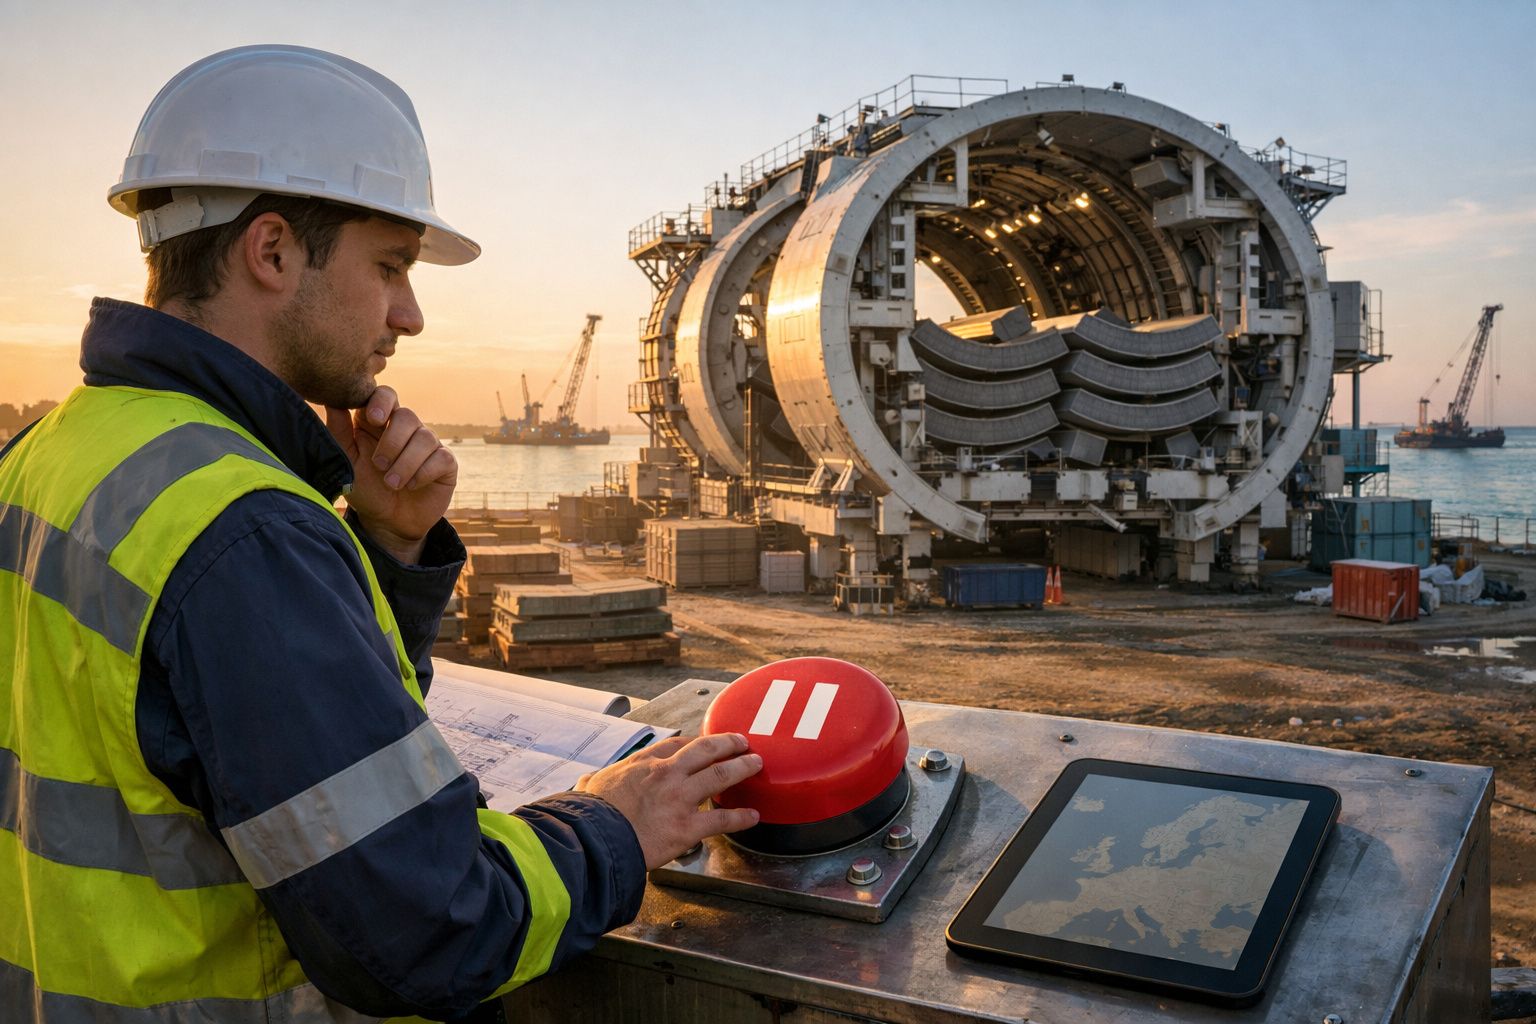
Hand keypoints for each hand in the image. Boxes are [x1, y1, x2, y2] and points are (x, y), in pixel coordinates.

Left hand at [325, 386, 455, 562]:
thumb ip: (339, 432)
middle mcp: (406, 429)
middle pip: (407, 416)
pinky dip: (423, 473)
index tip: (373, 419)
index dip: (382, 402)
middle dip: (392, 441)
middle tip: (378, 464)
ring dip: (405, 463)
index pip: (386, 395)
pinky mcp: (445, 463)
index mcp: (380, 423)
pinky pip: (441, 457)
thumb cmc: (364, 488)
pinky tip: (412, 486)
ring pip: (425, 438)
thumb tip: (332, 401)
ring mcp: (428, 445)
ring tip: (391, 484)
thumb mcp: (347, 462)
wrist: (387, 523)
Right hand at [577, 733, 761, 868]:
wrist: (593, 839)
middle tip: (742, 742)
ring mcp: (678, 798)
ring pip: (720, 776)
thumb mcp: (590, 786)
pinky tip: (752, 816)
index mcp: (643, 763)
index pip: (677, 744)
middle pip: (706, 750)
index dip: (696, 742)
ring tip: (755, 763)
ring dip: (742, 767)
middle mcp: (665, 774)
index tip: (706, 742)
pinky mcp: (686, 827)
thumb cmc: (589, 815)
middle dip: (728, 743)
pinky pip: (721, 819)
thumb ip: (593, 781)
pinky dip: (741, 817)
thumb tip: (582, 783)